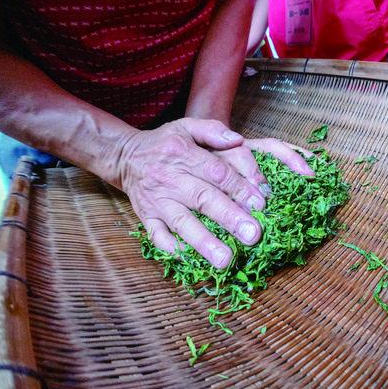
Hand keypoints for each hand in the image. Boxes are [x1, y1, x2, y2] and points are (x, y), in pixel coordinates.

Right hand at [117, 118, 313, 268]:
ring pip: (182, 223)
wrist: (125, 156)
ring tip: (226, 260)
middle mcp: (170, 178)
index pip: (217, 172)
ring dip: (204, 242)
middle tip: (253, 235)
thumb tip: (239, 139)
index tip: (262, 204)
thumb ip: (214, 130)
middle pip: (203, 199)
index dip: (240, 188)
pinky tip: (192, 262)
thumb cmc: (166, 143)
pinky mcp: (146, 217)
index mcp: (184, 154)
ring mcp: (156, 200)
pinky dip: (173, 250)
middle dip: (230, 218)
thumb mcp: (187, 126)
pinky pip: (157, 236)